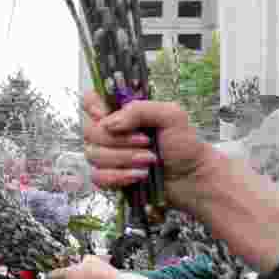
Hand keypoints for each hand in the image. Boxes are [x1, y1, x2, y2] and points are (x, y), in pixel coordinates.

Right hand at [82, 91, 218, 202]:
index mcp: (121, 112)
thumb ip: (140, 110)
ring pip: (93, 155)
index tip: (106, 115)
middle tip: (146, 143)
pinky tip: (137, 175)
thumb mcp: (171, 116)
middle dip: (119, 140)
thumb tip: (110, 122)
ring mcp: (105, 154)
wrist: (190, 177)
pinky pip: (97, 176)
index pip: (90, 101)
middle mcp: (109, 131)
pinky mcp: (106, 176)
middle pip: (89, 131)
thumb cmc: (183, 144)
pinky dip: (118, 176)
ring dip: (123, 159)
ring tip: (148, 161)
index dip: (92, 107)